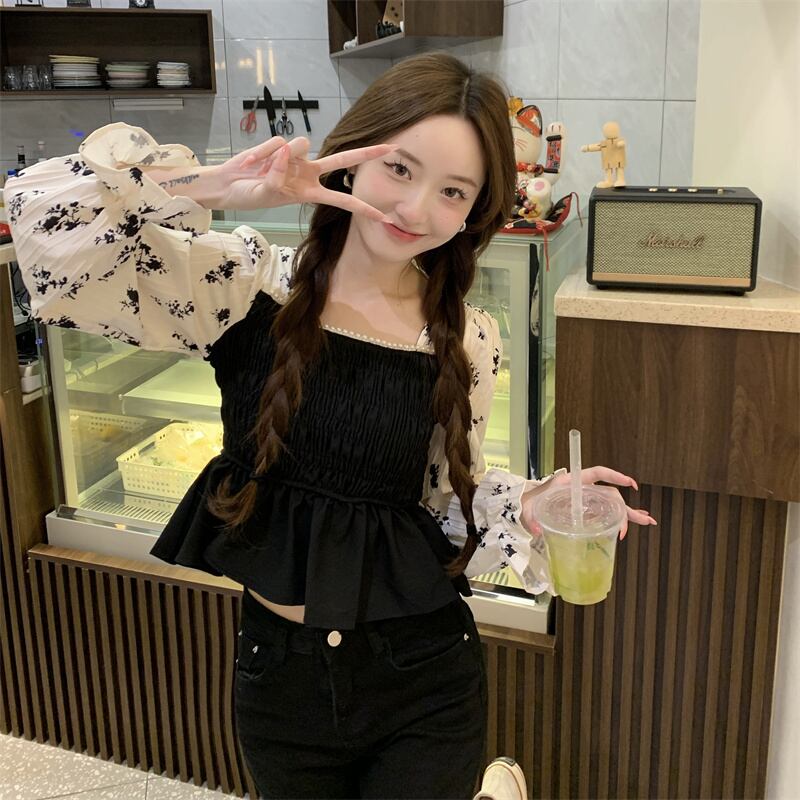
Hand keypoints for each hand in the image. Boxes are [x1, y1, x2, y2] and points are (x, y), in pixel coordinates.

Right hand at [213, 135, 397, 218]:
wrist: (229, 185)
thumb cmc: (250, 196)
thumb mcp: (267, 194)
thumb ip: (278, 177)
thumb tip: (286, 152)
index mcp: (310, 192)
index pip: (343, 200)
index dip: (363, 208)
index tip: (385, 217)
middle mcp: (308, 173)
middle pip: (342, 160)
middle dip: (367, 154)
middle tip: (392, 147)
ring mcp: (296, 158)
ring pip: (302, 145)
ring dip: (281, 156)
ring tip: (260, 169)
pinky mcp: (281, 146)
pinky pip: (277, 143)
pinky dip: (263, 154)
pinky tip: (251, 164)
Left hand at [523, 467, 657, 539]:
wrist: (525, 507)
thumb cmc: (530, 503)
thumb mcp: (531, 509)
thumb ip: (534, 518)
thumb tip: (538, 529)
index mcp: (572, 483)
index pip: (597, 473)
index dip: (614, 476)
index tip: (630, 483)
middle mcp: (583, 490)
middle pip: (610, 495)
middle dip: (626, 507)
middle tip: (642, 519)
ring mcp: (586, 502)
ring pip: (612, 505)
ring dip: (629, 513)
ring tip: (647, 521)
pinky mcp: (586, 513)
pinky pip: (606, 514)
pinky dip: (620, 520)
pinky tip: (632, 525)